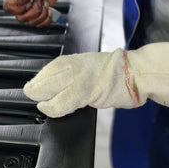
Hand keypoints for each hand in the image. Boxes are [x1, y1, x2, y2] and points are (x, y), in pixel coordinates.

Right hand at [3, 0, 69, 26]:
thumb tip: (10, 1)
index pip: (8, 8)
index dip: (19, 8)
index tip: (28, 1)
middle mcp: (18, 4)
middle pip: (20, 18)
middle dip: (34, 10)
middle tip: (39, 0)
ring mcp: (27, 11)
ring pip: (30, 22)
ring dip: (42, 13)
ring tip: (44, 2)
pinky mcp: (35, 16)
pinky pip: (39, 24)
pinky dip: (47, 18)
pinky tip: (48, 9)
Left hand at [24, 38, 168, 117]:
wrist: (138, 72)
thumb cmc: (117, 73)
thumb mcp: (92, 68)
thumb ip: (76, 75)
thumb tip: (59, 85)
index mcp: (76, 59)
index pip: (51, 68)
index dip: (39, 79)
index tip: (33, 86)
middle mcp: (75, 65)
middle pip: (47, 77)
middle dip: (35, 87)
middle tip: (30, 93)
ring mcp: (80, 77)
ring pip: (51, 88)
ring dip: (42, 96)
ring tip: (38, 101)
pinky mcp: (86, 90)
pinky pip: (64, 101)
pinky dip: (53, 106)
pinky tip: (47, 108)